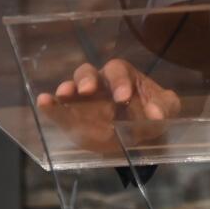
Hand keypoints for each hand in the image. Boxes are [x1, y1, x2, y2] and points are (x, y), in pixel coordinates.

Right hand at [35, 58, 180, 154]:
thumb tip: (155, 114)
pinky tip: (43, 103)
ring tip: (63, 95)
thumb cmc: (151, 113)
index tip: (123, 97)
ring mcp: (84, 99)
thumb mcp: (166, 110)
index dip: (120, 81)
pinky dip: (51, 105)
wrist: (140, 137)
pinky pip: (59, 108)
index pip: (118, 71)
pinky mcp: (73, 117)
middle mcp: (100, 82)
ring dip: (67, 89)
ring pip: (72, 86)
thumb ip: (164, 108)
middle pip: (89, 72)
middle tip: (87, 90)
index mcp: (123, 75)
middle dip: (87, 79)